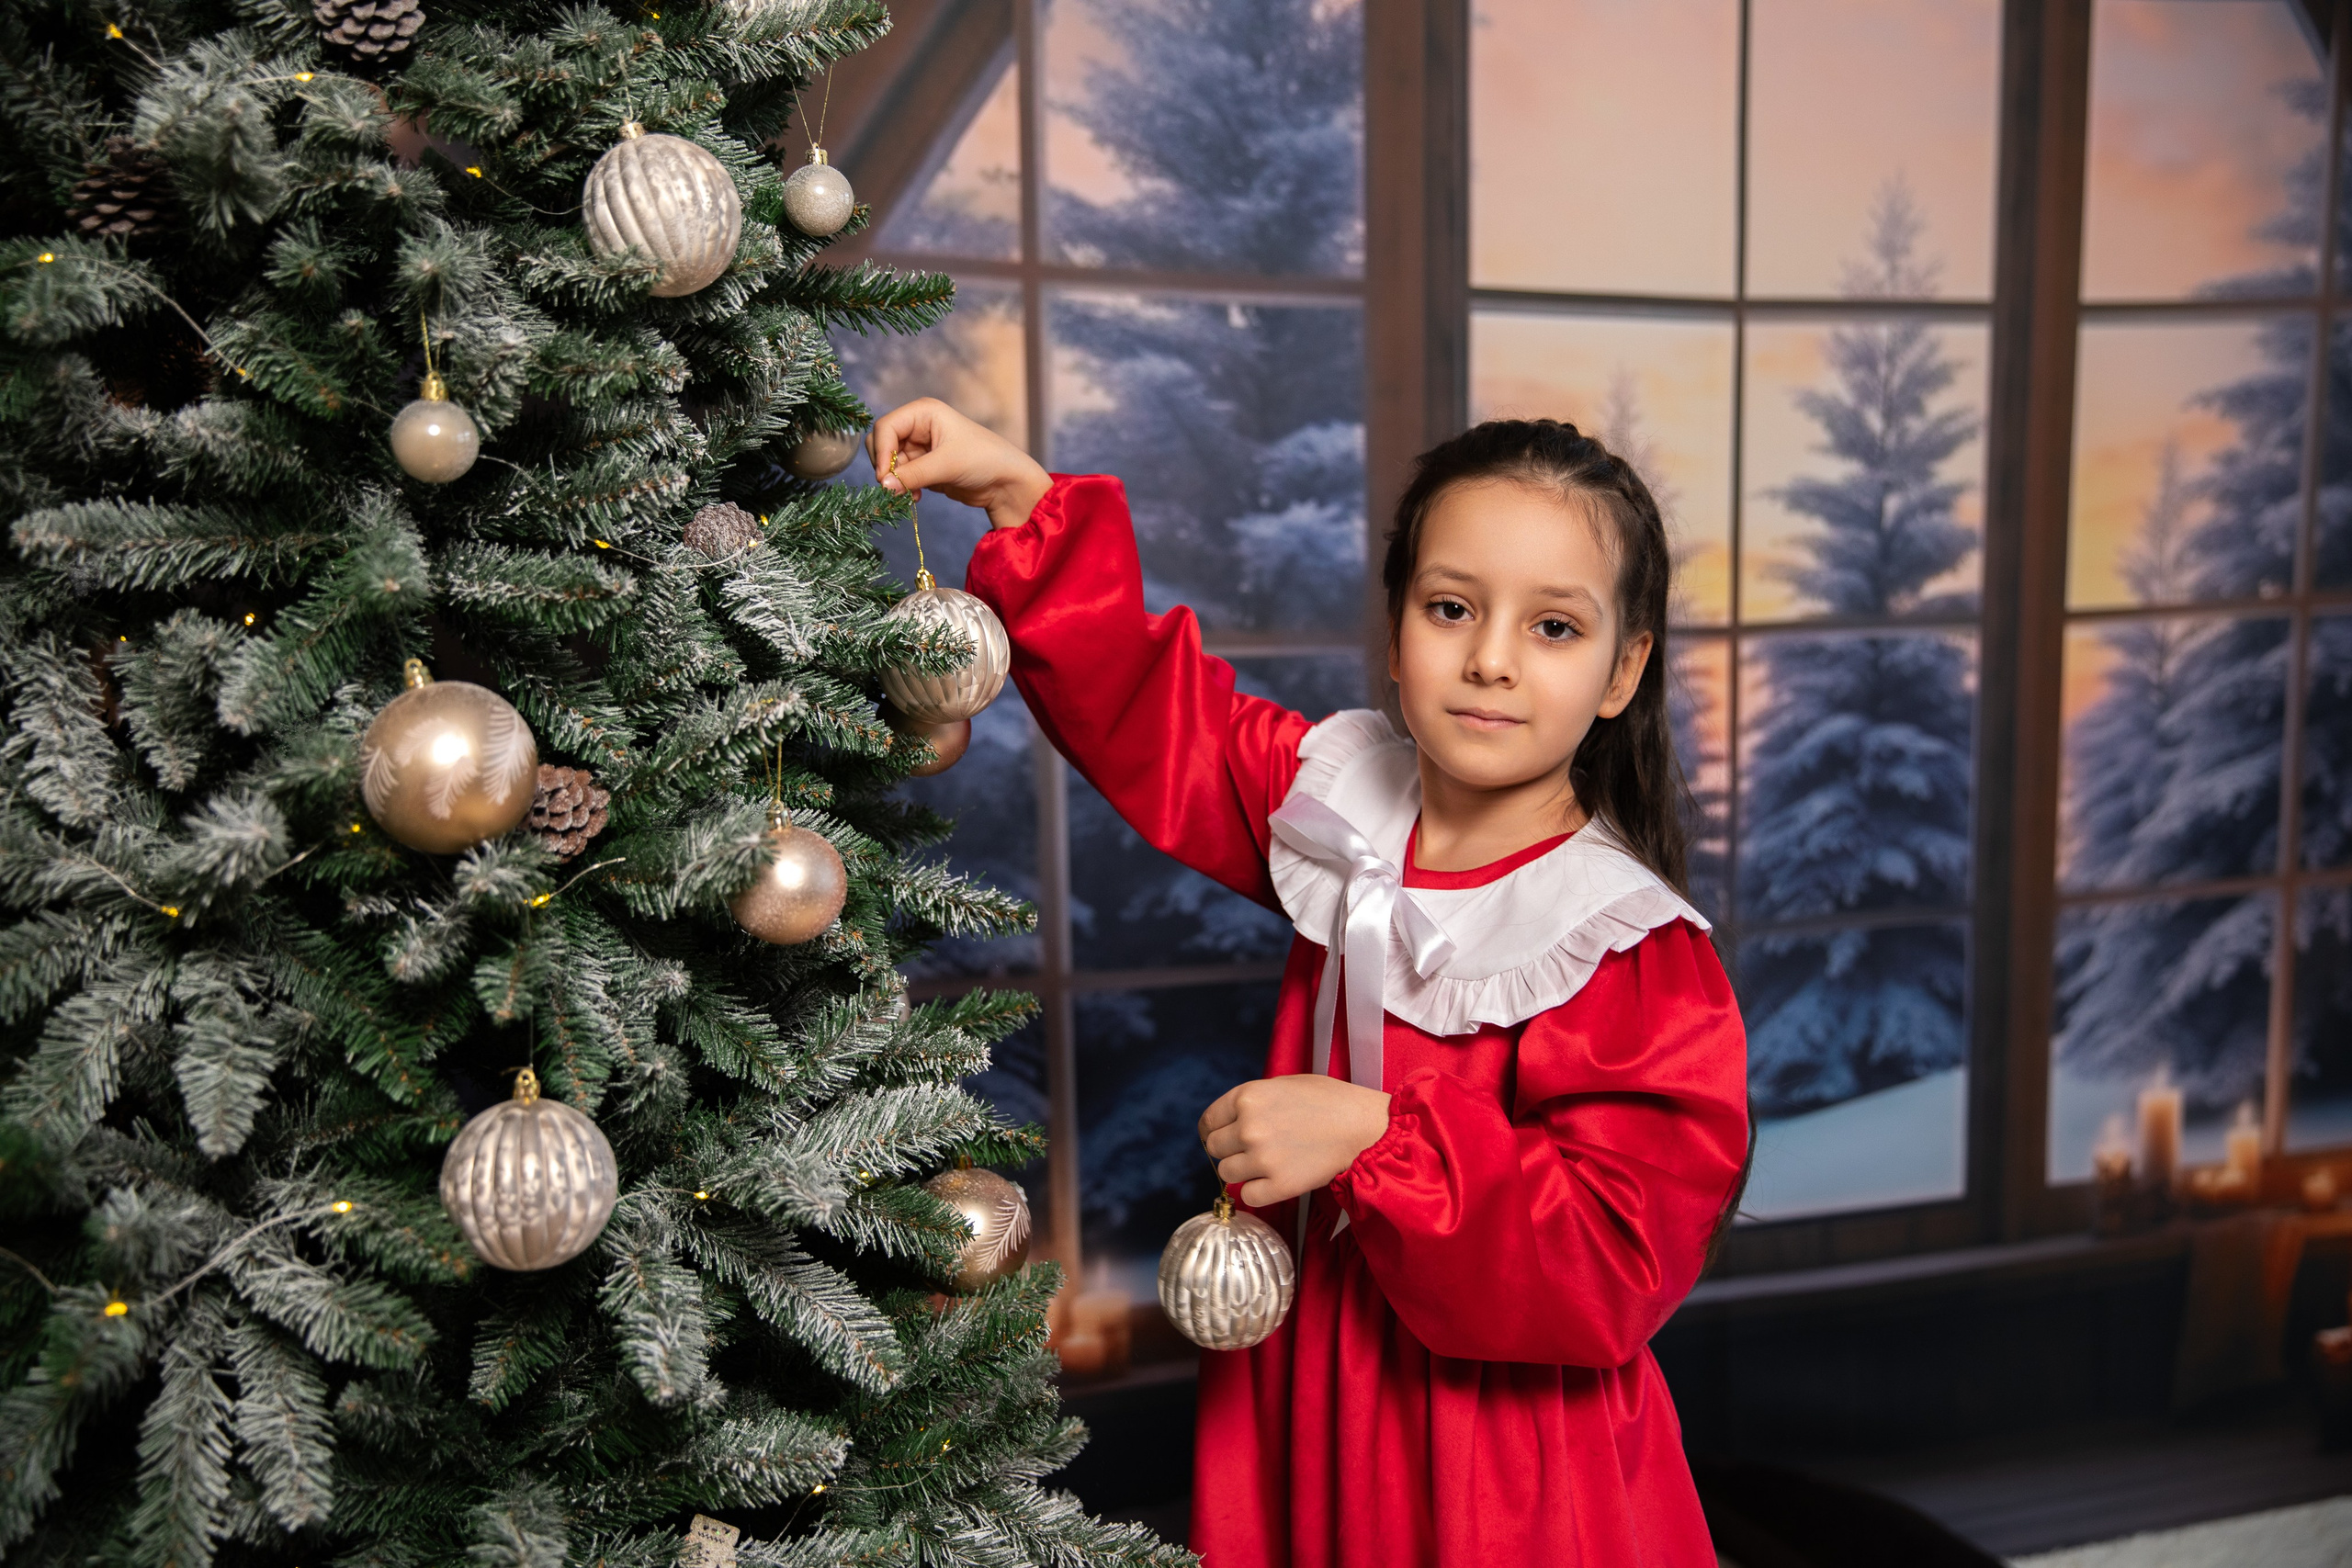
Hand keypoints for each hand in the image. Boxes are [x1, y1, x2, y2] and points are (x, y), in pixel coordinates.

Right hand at [868, 397, 1053, 530]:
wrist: (1007, 483)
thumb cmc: (984, 461)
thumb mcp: (946, 465)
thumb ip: (911, 475)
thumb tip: (883, 486)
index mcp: (923, 412)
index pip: (886, 427)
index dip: (880, 452)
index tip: (884, 477)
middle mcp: (919, 426)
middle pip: (882, 443)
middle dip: (885, 466)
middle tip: (893, 488)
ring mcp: (920, 447)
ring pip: (889, 463)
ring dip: (895, 481)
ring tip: (911, 495)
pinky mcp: (924, 467)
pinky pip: (900, 476)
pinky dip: (902, 488)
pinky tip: (915, 497)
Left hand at [1198, 1075, 1392, 1207]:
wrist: (1364, 1127)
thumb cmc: (1330, 1101)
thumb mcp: (1285, 1084)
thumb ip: (1252, 1100)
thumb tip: (1229, 1120)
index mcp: (1248, 1096)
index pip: (1208, 1121)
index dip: (1214, 1131)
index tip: (1223, 1138)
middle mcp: (1249, 1127)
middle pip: (1215, 1149)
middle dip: (1230, 1150)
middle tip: (1253, 1150)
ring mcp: (1263, 1158)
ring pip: (1227, 1173)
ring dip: (1243, 1171)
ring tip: (1267, 1164)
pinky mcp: (1280, 1186)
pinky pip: (1248, 1196)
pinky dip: (1258, 1192)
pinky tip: (1275, 1180)